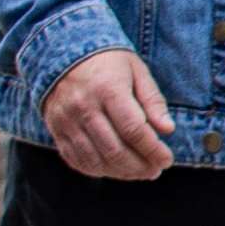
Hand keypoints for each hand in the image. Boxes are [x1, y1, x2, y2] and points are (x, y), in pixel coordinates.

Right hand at [44, 48, 177, 180]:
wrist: (62, 53)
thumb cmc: (108, 62)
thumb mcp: (137, 71)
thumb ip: (153, 101)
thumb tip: (168, 129)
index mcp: (108, 89)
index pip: (133, 129)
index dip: (153, 150)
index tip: (167, 160)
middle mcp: (84, 107)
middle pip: (114, 149)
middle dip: (139, 166)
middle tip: (155, 170)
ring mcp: (66, 120)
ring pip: (95, 159)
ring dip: (121, 173)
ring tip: (139, 172)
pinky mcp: (56, 130)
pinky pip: (76, 159)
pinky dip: (98, 170)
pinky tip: (115, 169)